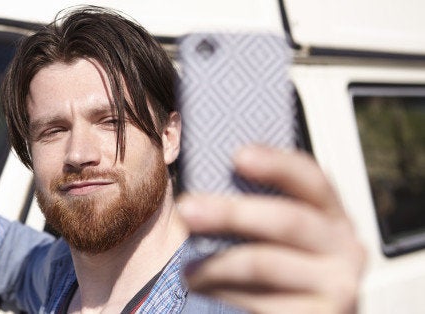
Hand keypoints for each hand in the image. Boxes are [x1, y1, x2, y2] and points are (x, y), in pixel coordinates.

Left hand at [179, 146, 365, 313]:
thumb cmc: (281, 275)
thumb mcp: (280, 239)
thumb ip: (261, 211)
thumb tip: (206, 191)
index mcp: (333, 217)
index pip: (312, 180)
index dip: (277, 164)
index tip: (238, 156)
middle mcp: (346, 249)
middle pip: (287, 221)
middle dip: (231, 213)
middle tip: (187, 209)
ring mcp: (338, 287)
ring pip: (264, 263)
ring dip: (216, 262)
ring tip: (186, 267)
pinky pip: (259, 300)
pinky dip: (223, 292)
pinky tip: (201, 288)